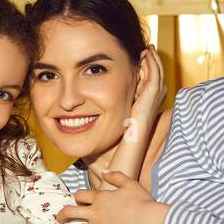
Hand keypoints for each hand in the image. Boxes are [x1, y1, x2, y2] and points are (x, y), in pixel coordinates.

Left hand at [56, 172, 169, 223]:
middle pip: (70, 212)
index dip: (77, 197)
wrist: (149, 220)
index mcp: (99, 198)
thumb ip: (116, 176)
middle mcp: (94, 213)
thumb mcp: (129, 183)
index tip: (77, 201)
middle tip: (59, 219)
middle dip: (62, 216)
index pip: (80, 195)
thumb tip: (105, 172)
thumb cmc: (141, 201)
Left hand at [92, 46, 163, 190]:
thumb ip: (86, 130)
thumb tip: (69, 122)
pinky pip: (152, 87)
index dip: (139, 78)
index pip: (138, 94)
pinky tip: (148, 59)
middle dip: (148, 67)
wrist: (113, 173)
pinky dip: (153, 71)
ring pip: (154, 83)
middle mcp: (140, 115)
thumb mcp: (93, 138)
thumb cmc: (103, 160)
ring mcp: (144, 113)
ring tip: (147, 50)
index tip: (134, 63)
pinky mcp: (145, 113)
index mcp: (131, 120)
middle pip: (149, 86)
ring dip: (152, 65)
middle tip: (145, 50)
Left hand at [131, 45, 165, 126]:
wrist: (138, 126)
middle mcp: (161, 89)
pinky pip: (155, 71)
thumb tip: (135, 75)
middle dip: (154, 57)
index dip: (152, 62)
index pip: (156, 73)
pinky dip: (152, 61)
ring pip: (158, 68)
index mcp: (158, 91)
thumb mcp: (137, 96)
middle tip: (149, 47)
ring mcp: (159, 89)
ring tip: (149, 48)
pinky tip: (147, 55)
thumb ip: (138, 86)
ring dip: (153, 57)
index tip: (146, 54)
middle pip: (159, 68)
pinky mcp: (155, 89)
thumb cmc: (135, 115)